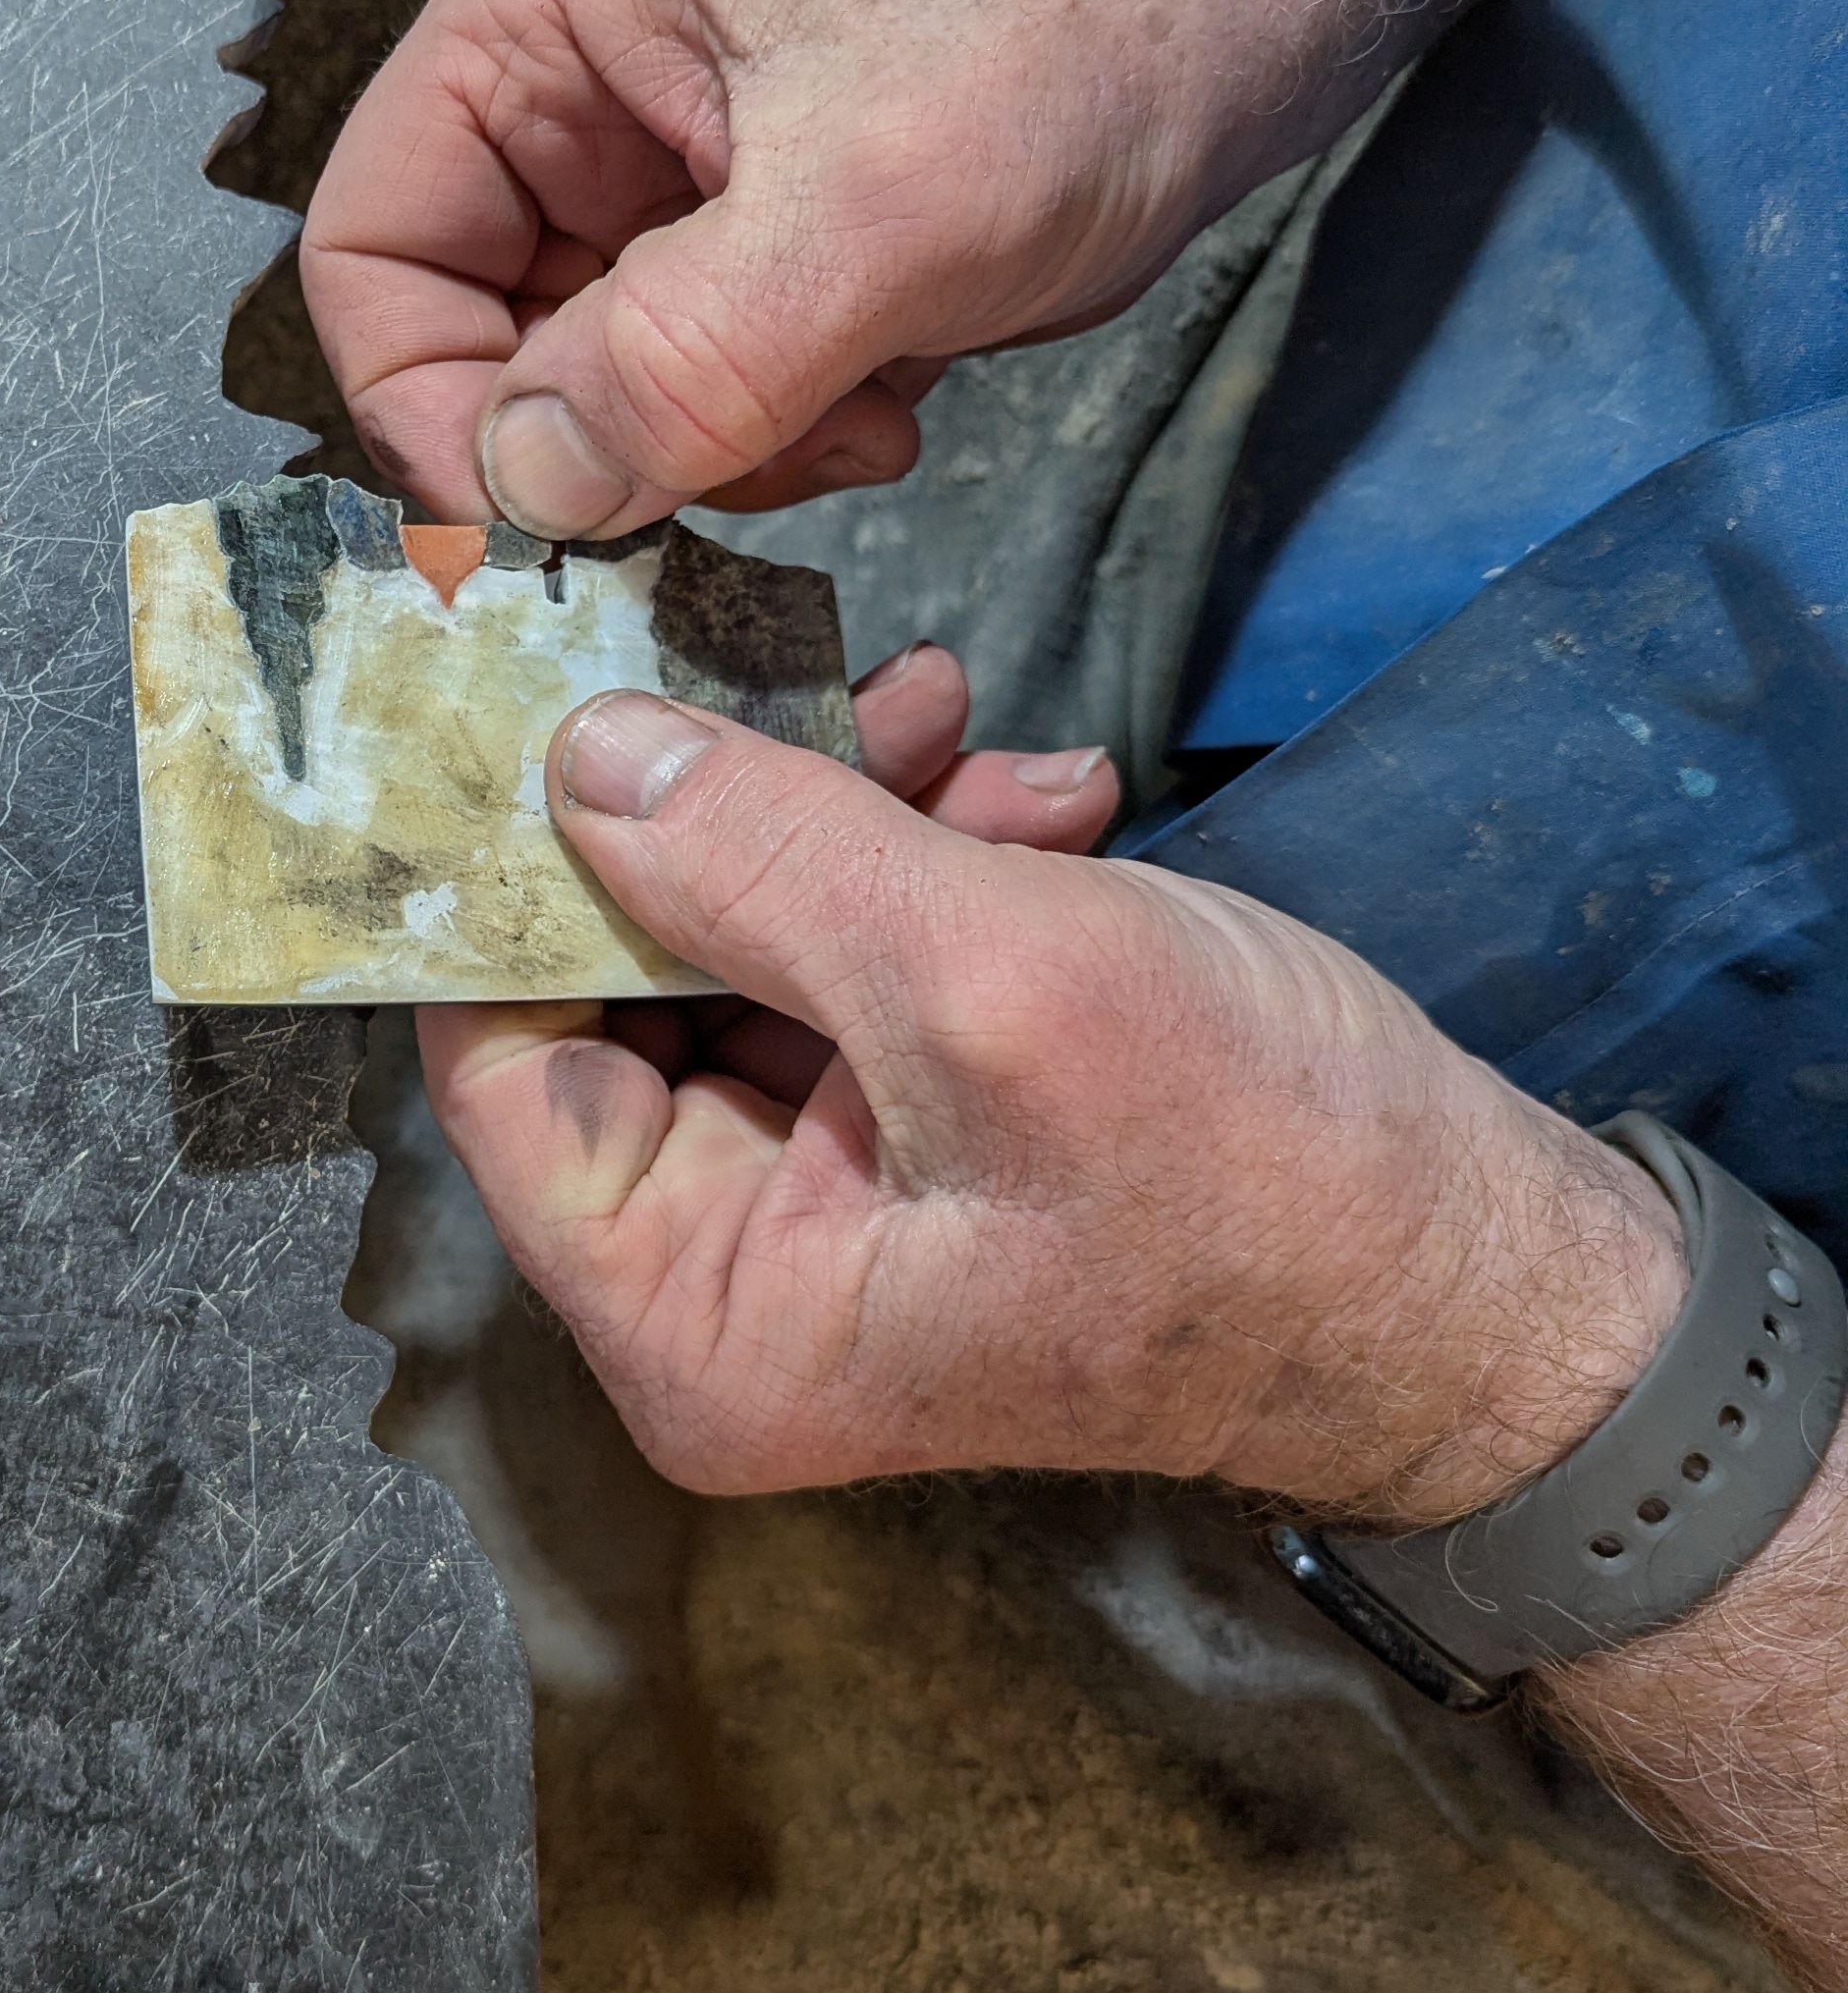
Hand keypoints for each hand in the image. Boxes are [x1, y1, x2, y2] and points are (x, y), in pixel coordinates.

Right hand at [300, 0, 1323, 540]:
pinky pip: (692, 414)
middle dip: (603, 441)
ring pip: (588, 405)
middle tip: (744, 457)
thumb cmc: (1082, 17)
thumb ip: (683, 355)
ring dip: (708, 454)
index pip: (367, 251)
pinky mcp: (752, 265)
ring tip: (852, 405)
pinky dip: (774, 445)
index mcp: (537, 19)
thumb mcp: (877, 200)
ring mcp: (661, 189)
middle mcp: (573, 101)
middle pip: (473, 346)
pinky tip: (887, 394)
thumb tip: (526, 489)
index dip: (427, 403)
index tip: (546, 511)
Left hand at [421, 694, 1689, 1529]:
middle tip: (826, 677)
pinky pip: (850, 966)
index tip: (547, 689)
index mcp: (692, 1314)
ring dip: (849, 813)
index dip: (515, 874)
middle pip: (614, 992)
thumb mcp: (998, 989)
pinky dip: (926, 860)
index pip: (498, 1065)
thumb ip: (763, 862)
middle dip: (723, 815)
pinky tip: (1035, 791)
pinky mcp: (915, 1135)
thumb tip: (577, 756)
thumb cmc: (1267, 1189)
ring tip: (969, 724)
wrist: (1495, 1279)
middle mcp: (721, 1281)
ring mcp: (821, 1208)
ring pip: (741, 948)